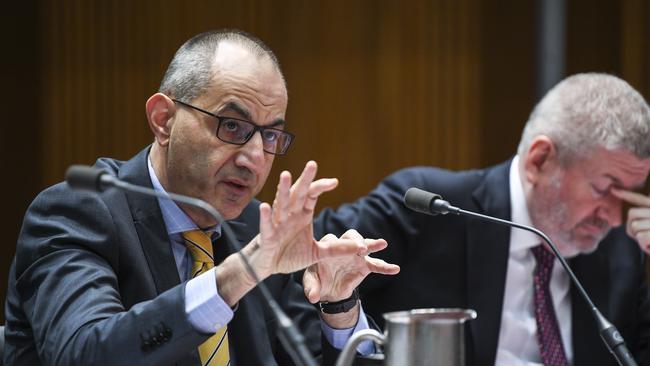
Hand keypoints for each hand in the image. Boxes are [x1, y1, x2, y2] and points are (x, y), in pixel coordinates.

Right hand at [246, 161, 362, 279]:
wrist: (269, 266)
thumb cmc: (290, 254)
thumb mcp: (317, 253)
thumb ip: (337, 249)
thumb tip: (361, 247)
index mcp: (302, 215)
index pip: (312, 195)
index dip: (321, 186)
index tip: (334, 182)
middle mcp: (290, 214)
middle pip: (299, 193)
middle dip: (305, 179)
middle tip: (312, 164)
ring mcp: (278, 223)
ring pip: (281, 203)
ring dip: (283, 190)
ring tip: (286, 175)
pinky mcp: (267, 236)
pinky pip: (266, 225)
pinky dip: (266, 216)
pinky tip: (265, 207)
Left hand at [303, 229, 399, 302]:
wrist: (330, 290)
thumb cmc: (318, 280)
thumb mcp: (312, 284)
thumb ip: (312, 288)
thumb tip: (313, 297)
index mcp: (327, 248)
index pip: (332, 240)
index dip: (340, 244)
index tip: (345, 248)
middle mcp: (343, 248)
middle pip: (351, 237)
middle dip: (357, 240)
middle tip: (362, 247)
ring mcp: (355, 255)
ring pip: (365, 246)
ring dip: (373, 244)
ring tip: (382, 244)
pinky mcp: (364, 265)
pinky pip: (376, 264)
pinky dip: (385, 267)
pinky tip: (395, 269)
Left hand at [612, 188, 649, 252]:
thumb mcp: (649, 224)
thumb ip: (644, 218)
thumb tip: (632, 223)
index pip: (640, 199)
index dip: (626, 194)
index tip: (613, 189)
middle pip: (632, 213)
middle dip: (632, 226)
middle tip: (643, 235)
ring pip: (634, 226)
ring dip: (639, 237)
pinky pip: (639, 236)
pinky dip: (643, 245)